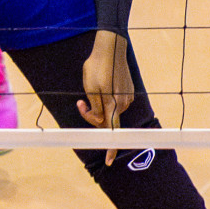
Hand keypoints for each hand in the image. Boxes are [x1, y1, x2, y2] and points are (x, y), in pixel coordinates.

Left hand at [76, 30, 132, 165]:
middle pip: (107, 120)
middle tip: (80, 103)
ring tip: (91, 90)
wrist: (111, 47)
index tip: (108, 160)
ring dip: (100, 106)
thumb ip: (95, 108)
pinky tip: (102, 86)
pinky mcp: (128, 90)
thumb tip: (99, 121)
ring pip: (111, 110)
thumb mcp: (90, 88)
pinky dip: (107, 99)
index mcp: (113, 104)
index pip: (112, 131)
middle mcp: (123, 103)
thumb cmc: (97, 66)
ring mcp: (128, 97)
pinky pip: (116, 102)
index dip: (110, 148)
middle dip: (93, 116)